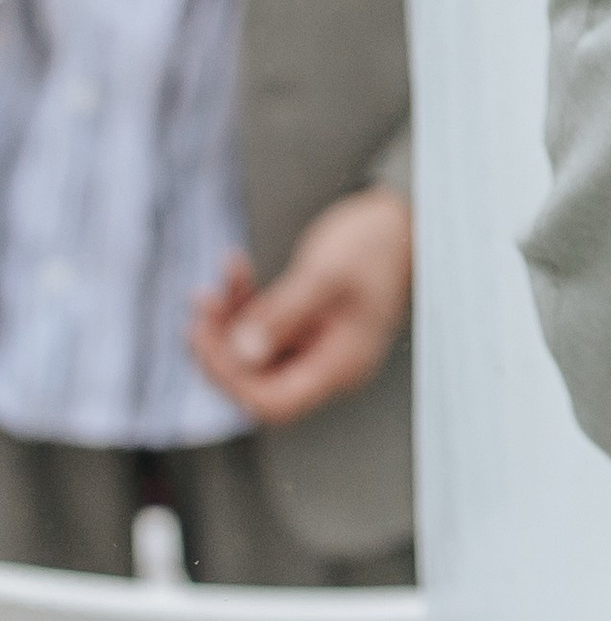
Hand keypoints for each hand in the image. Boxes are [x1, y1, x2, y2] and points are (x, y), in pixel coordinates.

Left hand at [188, 187, 412, 425]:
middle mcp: (327, 364)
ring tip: (210, 291)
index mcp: (340, 365)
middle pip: (259, 381)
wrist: (401, 219)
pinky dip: (244, 303)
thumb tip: (242, 350)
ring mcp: (316, 346)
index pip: (274, 401)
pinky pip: (265, 327)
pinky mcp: (307, 325)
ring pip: (256, 352)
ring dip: (228, 323)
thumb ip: (284, 314)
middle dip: (222, 346)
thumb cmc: (376, 245)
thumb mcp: (326, 275)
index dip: (231, 378)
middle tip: (199, 311)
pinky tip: (234, 270)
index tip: (203, 338)